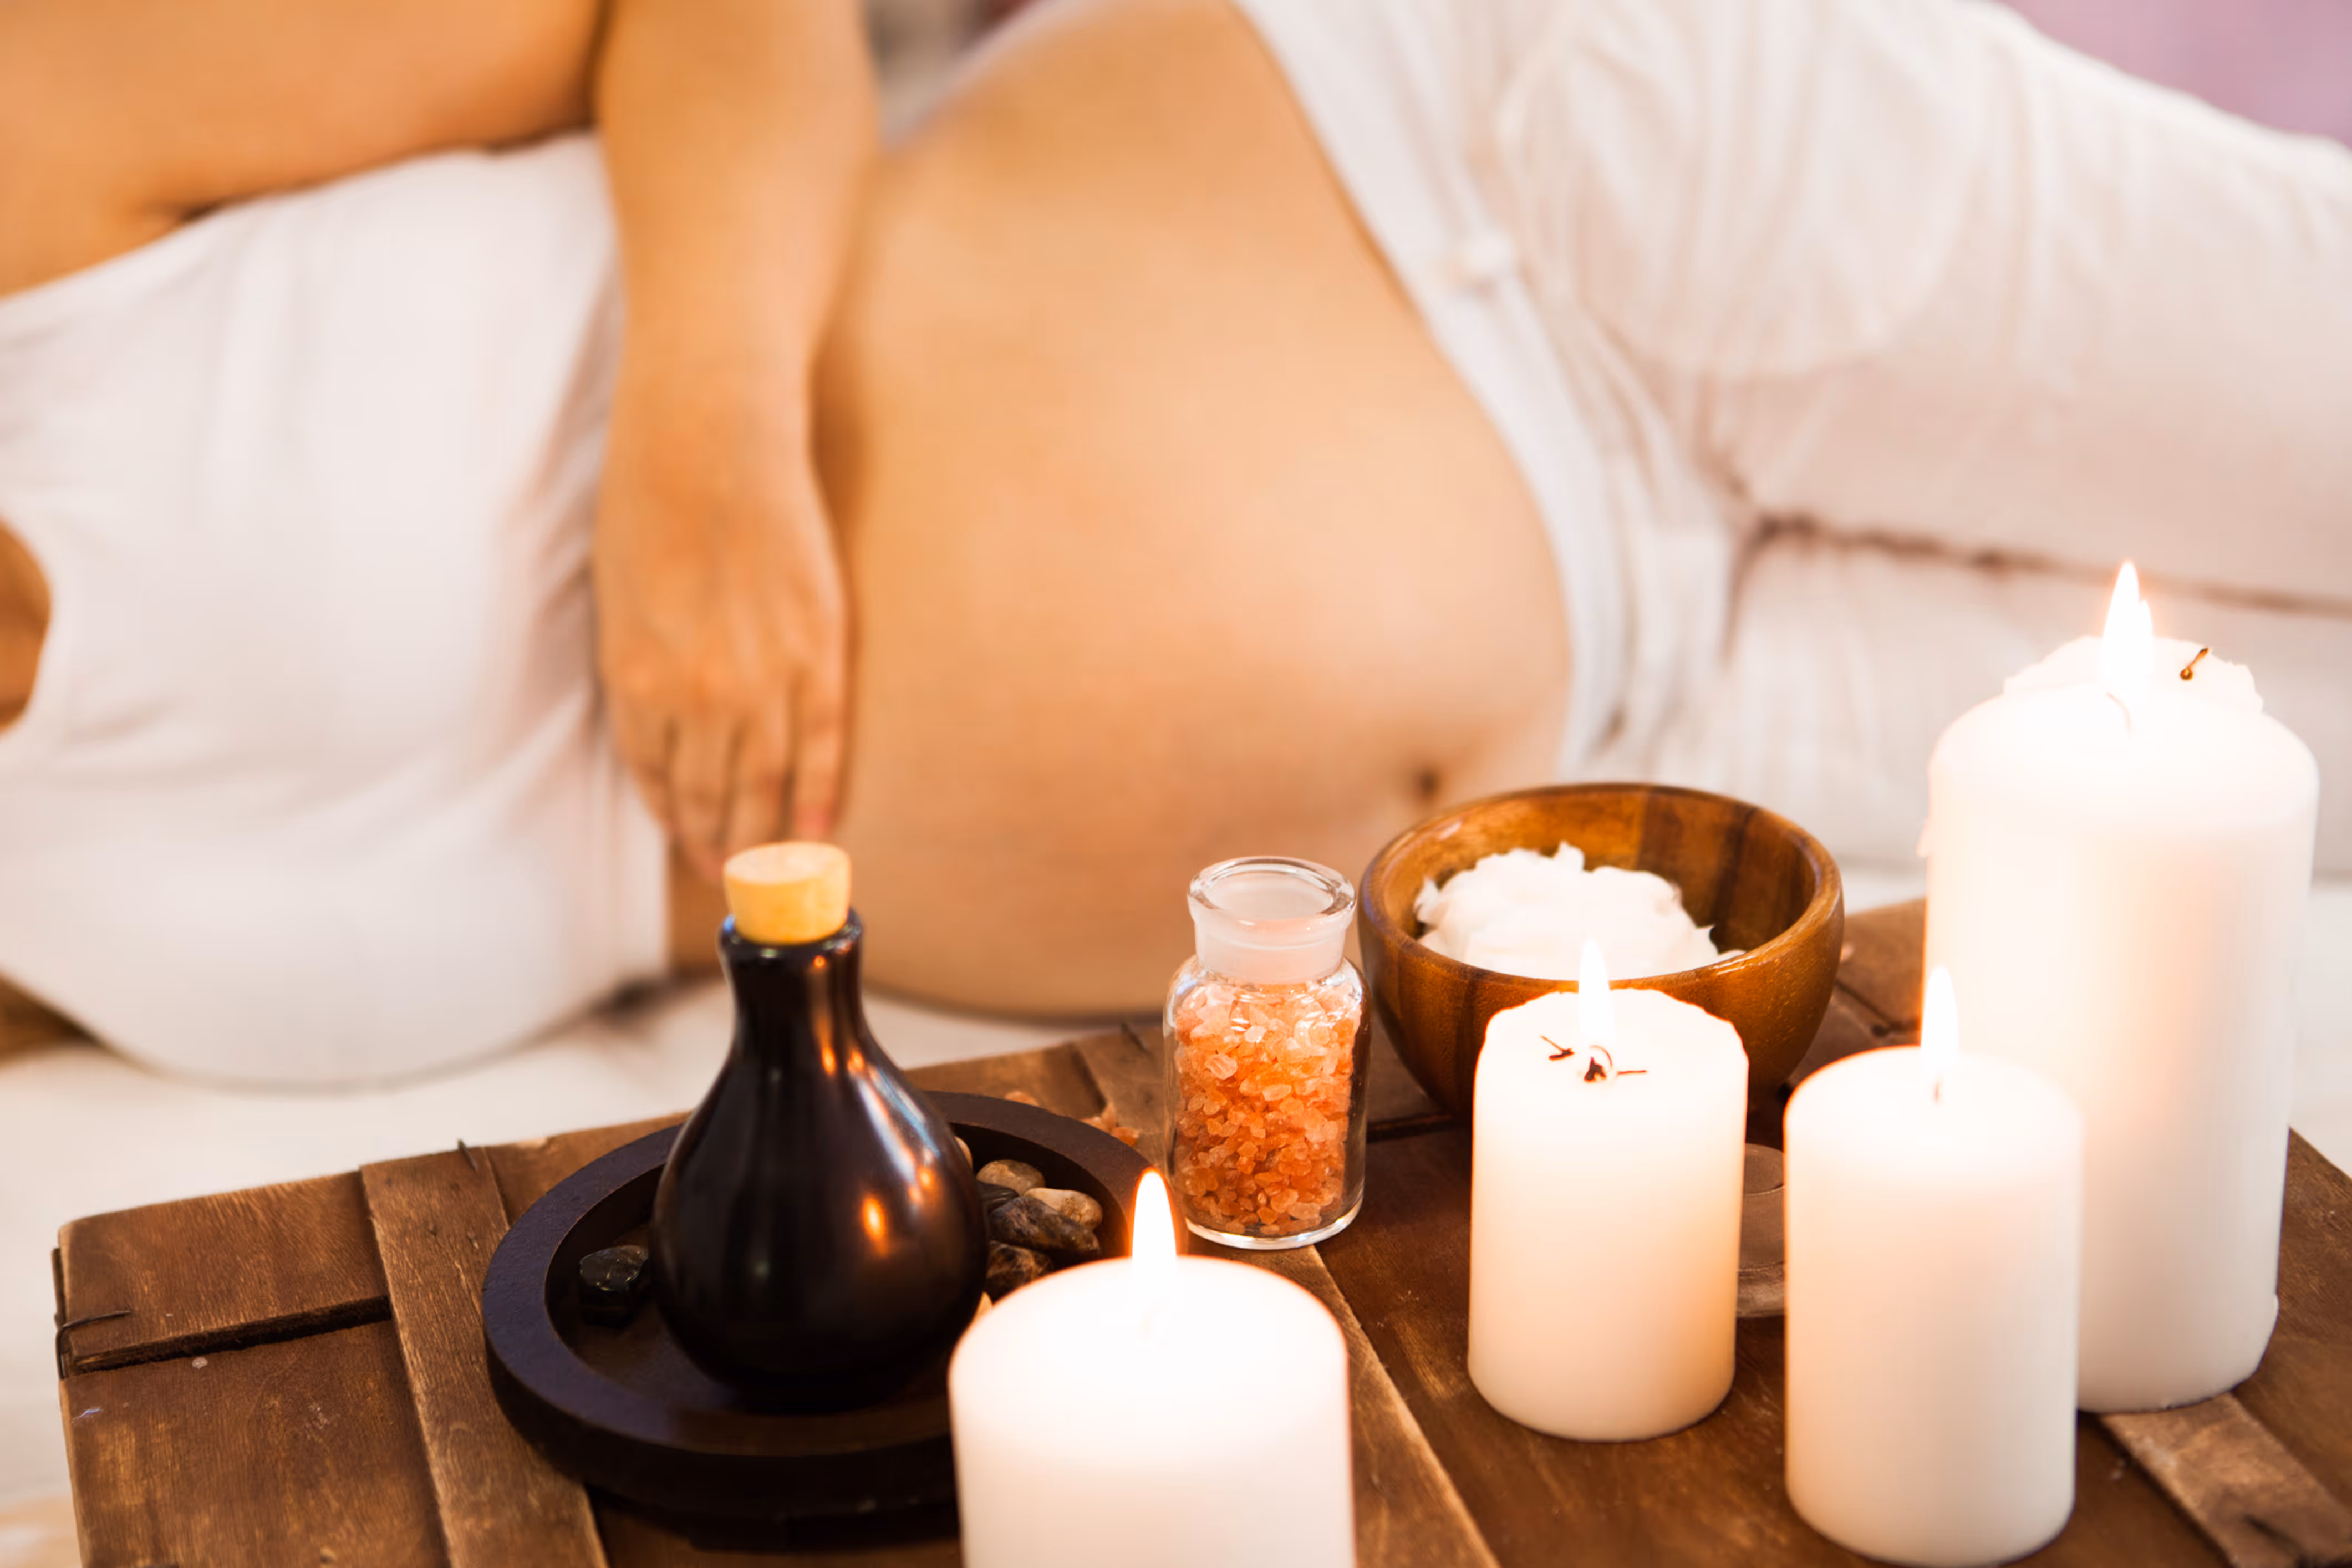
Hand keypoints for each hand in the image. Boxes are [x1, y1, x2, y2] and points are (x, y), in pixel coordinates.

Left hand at [592, 363, 848, 878]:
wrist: (711, 434)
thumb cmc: (648, 500)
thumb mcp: (616, 596)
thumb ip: (639, 669)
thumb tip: (662, 725)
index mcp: (634, 677)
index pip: (653, 774)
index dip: (672, 816)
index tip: (686, 843)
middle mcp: (697, 692)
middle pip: (710, 793)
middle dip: (717, 843)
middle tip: (729, 879)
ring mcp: (764, 675)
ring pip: (766, 782)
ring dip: (765, 835)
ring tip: (770, 871)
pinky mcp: (818, 650)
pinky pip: (821, 744)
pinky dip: (817, 793)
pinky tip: (816, 830)